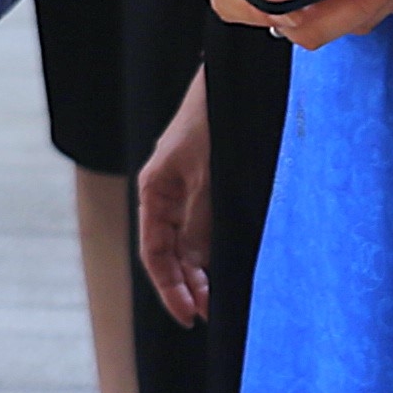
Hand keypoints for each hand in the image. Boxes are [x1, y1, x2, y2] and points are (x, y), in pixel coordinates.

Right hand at [137, 71, 214, 322]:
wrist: (237, 78)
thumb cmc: (217, 119)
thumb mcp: (209, 173)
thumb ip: (203, 219)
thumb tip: (200, 266)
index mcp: (156, 189)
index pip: (156, 252)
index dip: (170, 287)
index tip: (190, 315)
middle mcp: (168, 194)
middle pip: (170, 253)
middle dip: (186, 286)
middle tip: (207, 314)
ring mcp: (189, 190)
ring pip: (188, 244)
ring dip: (200, 273)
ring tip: (218, 300)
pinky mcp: (210, 185)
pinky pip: (205, 228)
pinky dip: (212, 252)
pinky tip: (226, 268)